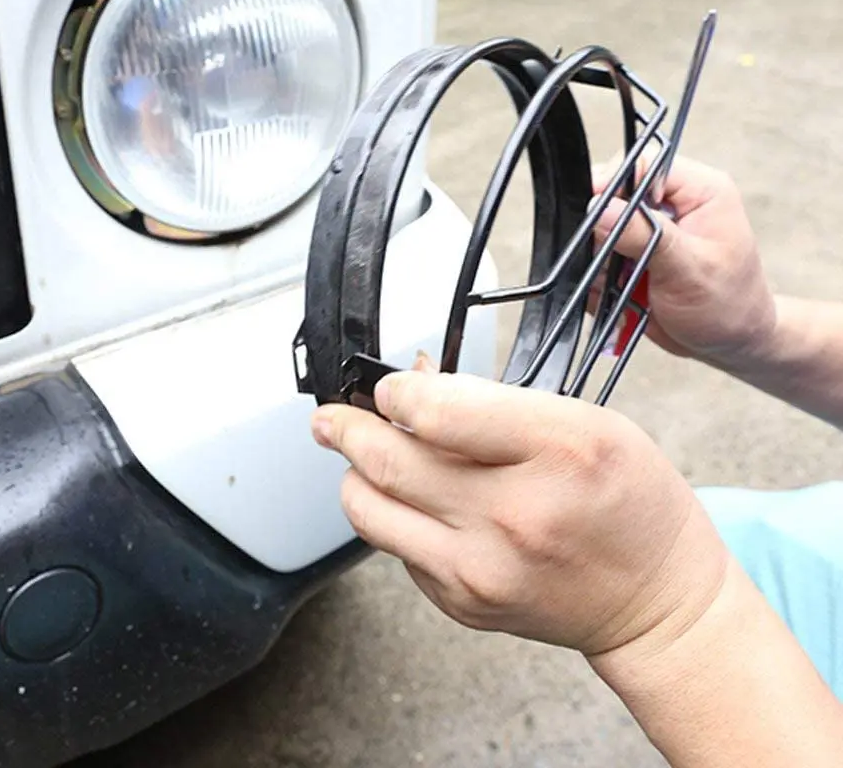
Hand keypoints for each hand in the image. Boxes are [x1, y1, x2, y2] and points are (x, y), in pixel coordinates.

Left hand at [312, 363, 728, 658]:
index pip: (437, 411)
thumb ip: (497, 400)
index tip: (391, 387)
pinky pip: (395, 548)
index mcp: (558, 451)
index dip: (396, 392)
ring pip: (370, 510)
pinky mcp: (462, 603)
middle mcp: (514, 515)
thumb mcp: (588, 421)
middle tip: (331, 417)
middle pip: (387, 461)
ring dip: (354, 474)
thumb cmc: (628, 501)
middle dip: (345, 428)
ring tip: (360, 454)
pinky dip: (393, 516)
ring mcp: (482, 569)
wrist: (656, 603)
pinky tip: (418, 501)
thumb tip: (414, 383)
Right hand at [592, 154, 776, 369]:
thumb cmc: (729, 307)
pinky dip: (601, 277)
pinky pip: (598, 255)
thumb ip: (644, 235)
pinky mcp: (633, 252)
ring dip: (603, 260)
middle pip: (614, 194)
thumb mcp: (689, 270)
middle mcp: (672, 203)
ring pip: (599, 228)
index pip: (644, 164)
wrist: (729, 345)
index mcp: (699, 190)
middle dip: (605, 231)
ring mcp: (649, 228)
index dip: (614, 183)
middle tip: (617, 263)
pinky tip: (623, 295)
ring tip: (626, 286)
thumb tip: (600, 208)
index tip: (593, 211)